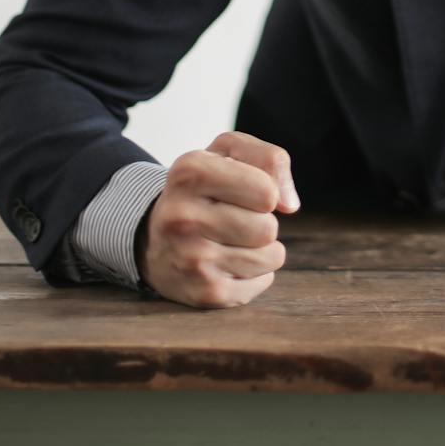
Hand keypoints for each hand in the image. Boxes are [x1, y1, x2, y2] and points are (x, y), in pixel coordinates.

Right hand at [141, 131, 299, 308]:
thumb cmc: (203, 189)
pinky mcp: (204, 293)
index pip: (267, 190)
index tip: (244, 192)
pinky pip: (265, 282)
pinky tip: (228, 262)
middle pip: (269, 227)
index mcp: (190, 173)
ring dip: (262, 248)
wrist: (154, 239)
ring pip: (271, 256)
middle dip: (263, 221)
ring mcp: (192, 259)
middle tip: (235, 218)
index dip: (266, 190)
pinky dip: (256, 273)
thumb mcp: (228, 152)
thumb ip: (270, 159)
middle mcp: (183, 217)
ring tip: (232, 240)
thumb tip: (290, 205)